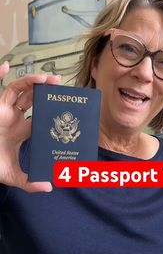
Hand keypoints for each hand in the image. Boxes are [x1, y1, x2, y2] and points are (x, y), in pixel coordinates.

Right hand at [0, 61, 60, 191]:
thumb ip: (30, 182)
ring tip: (47, 78)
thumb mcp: (12, 175)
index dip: (51, 111)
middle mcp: (13, 117)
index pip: (40, 117)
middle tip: (61, 84)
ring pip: (18, 90)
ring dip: (32, 81)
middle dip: (45, 90)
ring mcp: (2, 110)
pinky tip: (6, 65)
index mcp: (21, 130)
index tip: (66, 107)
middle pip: (32, 98)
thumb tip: (49, 187)